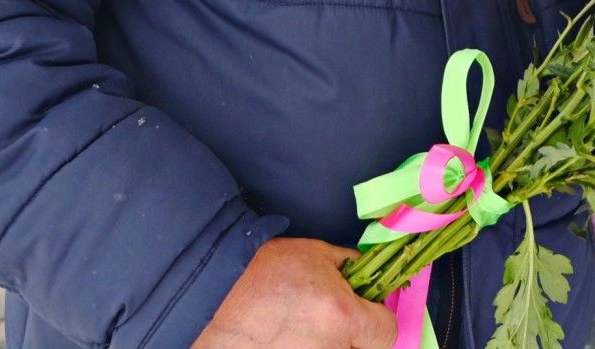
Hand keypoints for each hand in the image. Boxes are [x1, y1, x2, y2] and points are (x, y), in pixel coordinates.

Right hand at [194, 238, 396, 348]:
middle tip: (328, 321)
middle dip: (351, 337)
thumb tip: (371, 275)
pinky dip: (302, 348)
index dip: (377, 320)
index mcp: (340, 315)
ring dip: (327, 345)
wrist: (208, 291)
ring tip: (300, 331)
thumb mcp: (315, 254)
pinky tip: (285, 340)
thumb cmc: (259, 270)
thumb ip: (350, 267)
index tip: (366, 314)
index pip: (386, 332)